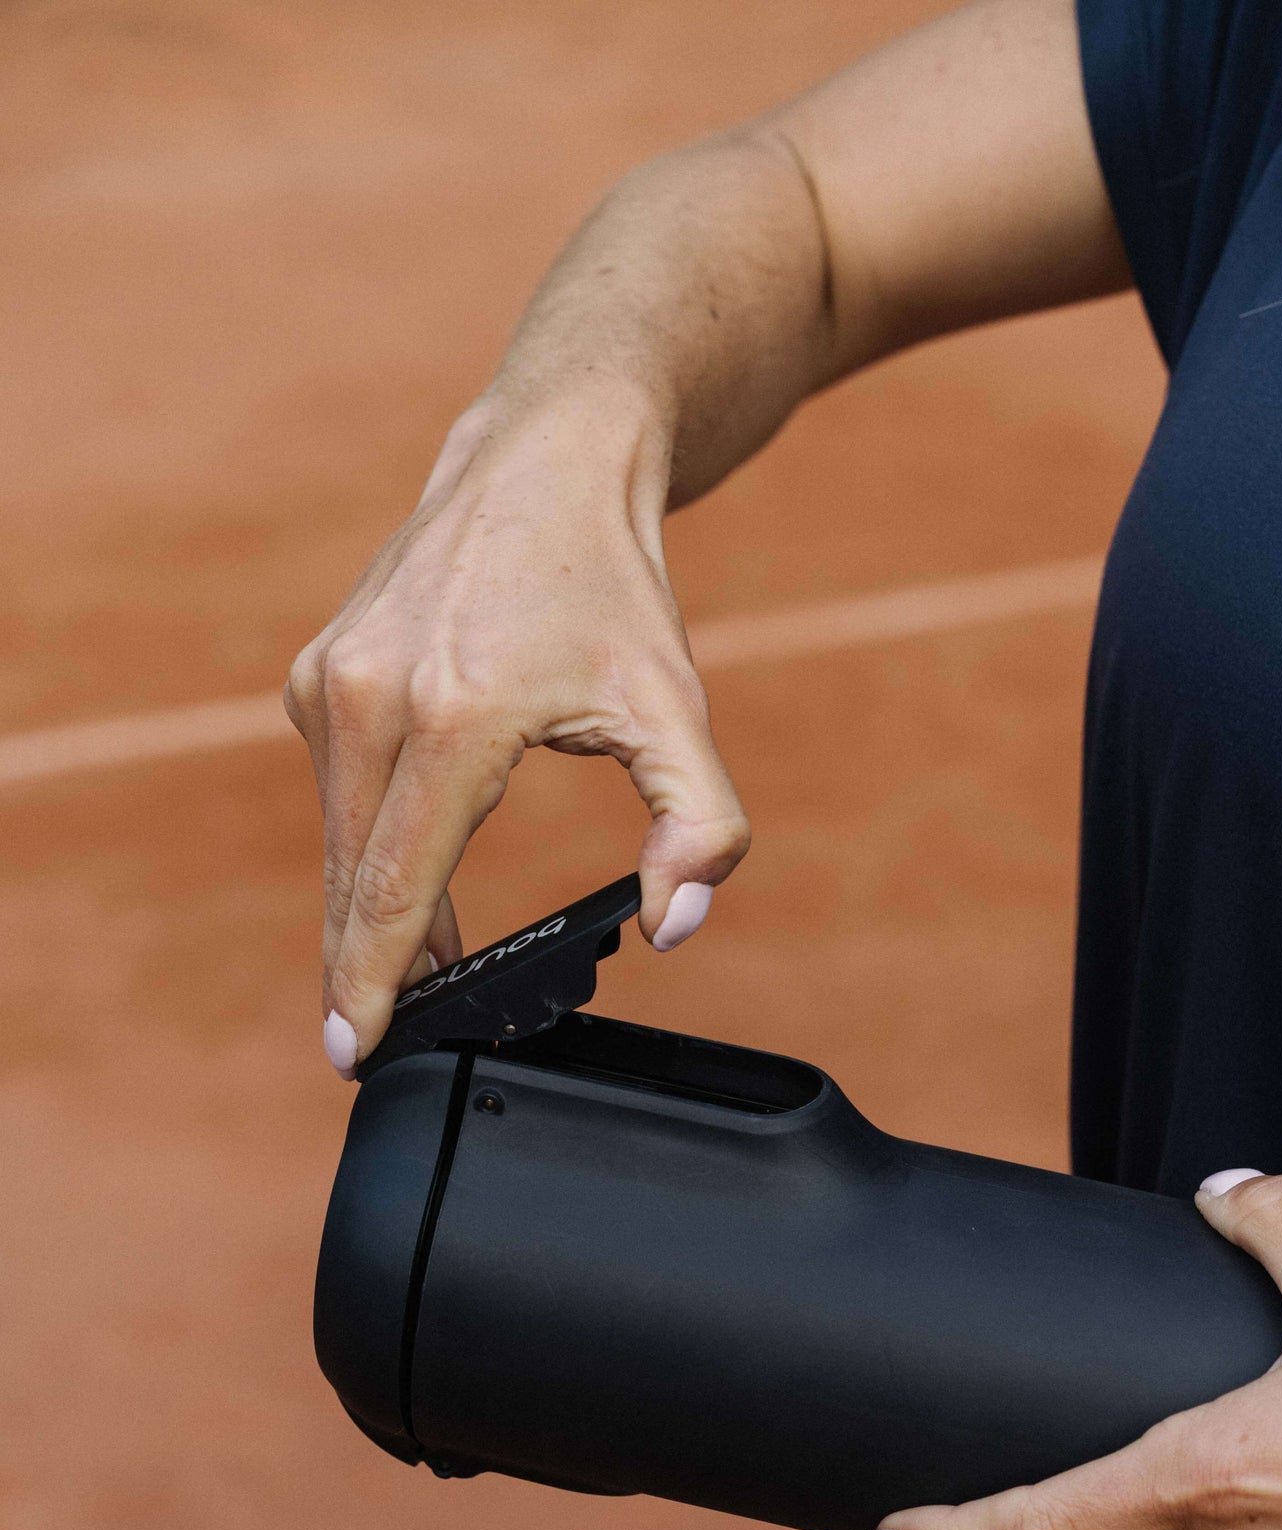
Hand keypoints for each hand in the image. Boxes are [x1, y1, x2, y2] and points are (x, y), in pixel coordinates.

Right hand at [284, 390, 749, 1071]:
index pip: (396, 887)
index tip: (355, 1051)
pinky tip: (401, 891)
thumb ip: (699, 827)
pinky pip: (337, 794)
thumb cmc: (613, 589)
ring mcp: (330, 679)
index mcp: (452, 714)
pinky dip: (361, 851)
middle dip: (359, 971)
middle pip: (351, 878)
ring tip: (401, 984)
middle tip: (369, 1046)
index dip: (374, 982)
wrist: (546, 461)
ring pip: (339, 841)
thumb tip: (673, 926)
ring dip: (363, 915)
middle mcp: (368, 694)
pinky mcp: (319, 672)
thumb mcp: (678, 707)